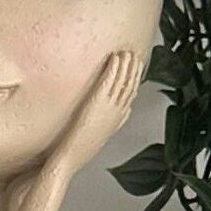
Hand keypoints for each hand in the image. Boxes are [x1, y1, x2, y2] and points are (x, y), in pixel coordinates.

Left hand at [50, 49, 143, 177]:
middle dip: (134, 69)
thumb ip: (116, 121)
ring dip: (125, 65)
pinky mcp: (97, 103)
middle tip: (136, 55)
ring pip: (121, 81)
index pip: (131, 95)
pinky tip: (114, 58)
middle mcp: (116, 111)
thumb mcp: (104, 134)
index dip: (136, 80)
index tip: (138, 68)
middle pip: (129, 86)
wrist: (71, 159)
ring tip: (127, 52)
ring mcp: (108, 107)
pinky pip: (108, 82)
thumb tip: (126, 111)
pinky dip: (113, 68)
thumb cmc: (82, 150)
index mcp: (117, 118)